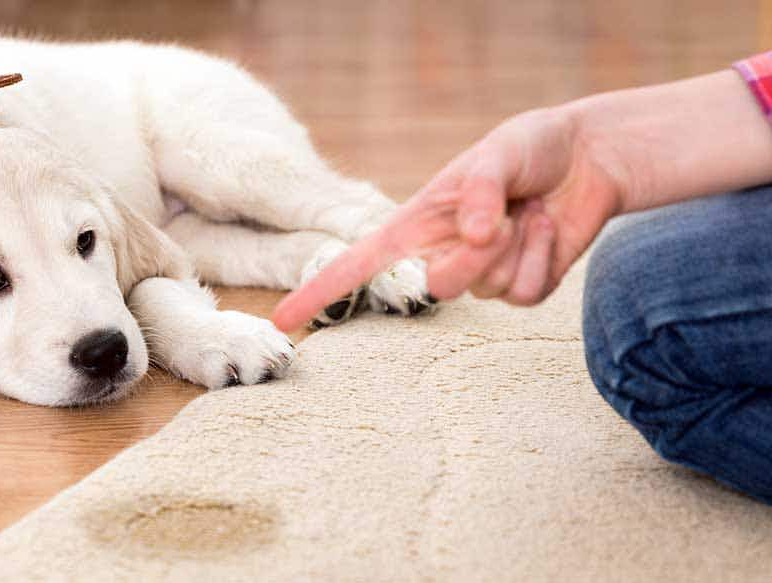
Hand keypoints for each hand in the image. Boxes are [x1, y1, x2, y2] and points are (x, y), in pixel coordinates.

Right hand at [273, 106, 626, 330]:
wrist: (589, 158)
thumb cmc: (530, 148)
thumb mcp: (499, 152)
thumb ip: (479, 190)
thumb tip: (471, 235)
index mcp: (416, 223)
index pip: (357, 263)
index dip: (318, 290)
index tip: (285, 320)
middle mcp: (442, 253)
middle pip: (437, 287)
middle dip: (472, 258)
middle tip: (501, 219)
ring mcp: (481, 275)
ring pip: (486, 290)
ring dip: (516, 247)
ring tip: (529, 211)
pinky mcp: (521, 287)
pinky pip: (524, 294)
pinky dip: (543, 257)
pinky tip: (548, 228)